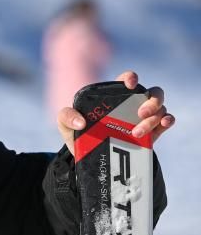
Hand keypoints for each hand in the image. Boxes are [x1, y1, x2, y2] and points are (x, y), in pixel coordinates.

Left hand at [57, 70, 174, 153]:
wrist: (88, 156)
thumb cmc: (78, 133)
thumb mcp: (65, 124)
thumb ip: (67, 116)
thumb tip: (80, 122)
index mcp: (114, 96)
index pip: (127, 80)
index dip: (131, 78)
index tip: (130, 84)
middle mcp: (133, 103)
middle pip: (153, 93)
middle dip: (152, 101)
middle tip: (140, 113)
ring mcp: (144, 117)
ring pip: (160, 109)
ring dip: (153, 118)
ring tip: (136, 133)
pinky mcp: (151, 132)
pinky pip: (166, 122)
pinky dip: (168, 121)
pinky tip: (164, 124)